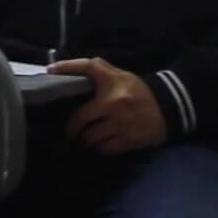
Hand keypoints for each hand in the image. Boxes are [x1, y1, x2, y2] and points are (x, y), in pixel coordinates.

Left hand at [49, 58, 168, 155]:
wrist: (168, 106)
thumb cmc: (137, 90)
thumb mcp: (118, 75)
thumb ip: (94, 69)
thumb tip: (58, 68)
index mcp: (112, 85)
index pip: (87, 69)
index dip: (65, 69)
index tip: (49, 72)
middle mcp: (114, 104)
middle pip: (79, 120)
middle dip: (72, 128)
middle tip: (71, 130)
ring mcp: (121, 125)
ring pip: (90, 138)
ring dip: (87, 139)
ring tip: (87, 137)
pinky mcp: (129, 141)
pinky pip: (104, 149)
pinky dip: (100, 147)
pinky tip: (102, 142)